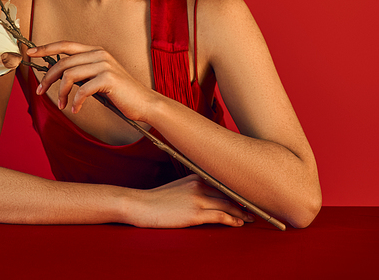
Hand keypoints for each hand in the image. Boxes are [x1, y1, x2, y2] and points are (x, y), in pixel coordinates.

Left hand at [26, 42, 155, 121]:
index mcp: (95, 51)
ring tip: (61, 105)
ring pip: (69, 74)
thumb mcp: (98, 77)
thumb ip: (82, 72)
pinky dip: (75, 102)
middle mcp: (99, 53)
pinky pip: (82, 90)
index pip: (66, 45)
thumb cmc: (119, 93)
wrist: (144, 102)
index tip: (30, 53)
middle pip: (63, 61)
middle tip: (39, 92)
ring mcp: (104, 65)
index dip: (46, 48)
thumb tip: (59, 74)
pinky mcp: (108, 79)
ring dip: (60, 92)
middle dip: (47, 77)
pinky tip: (75, 109)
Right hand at [130, 174, 255, 228]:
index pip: (224, 181)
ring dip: (243, 212)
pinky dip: (232, 220)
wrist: (142, 205)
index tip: (251, 193)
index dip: (239, 188)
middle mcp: (200, 184)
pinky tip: (239, 223)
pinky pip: (220, 216)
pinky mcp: (194, 213)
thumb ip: (196, 186)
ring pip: (228, 204)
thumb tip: (212, 194)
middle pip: (230, 192)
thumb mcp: (180, 186)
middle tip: (258, 206)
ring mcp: (198, 198)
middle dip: (245, 200)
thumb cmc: (160, 199)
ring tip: (253, 217)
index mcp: (197, 176)